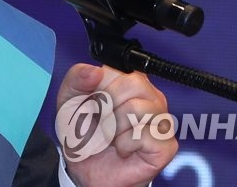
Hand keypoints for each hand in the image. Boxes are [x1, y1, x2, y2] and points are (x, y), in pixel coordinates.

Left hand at [57, 63, 176, 186]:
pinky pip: (143, 135)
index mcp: (130, 81)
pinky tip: (122, 149)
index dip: (100, 86)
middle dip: (107, 106)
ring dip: (114, 127)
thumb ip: (76, 79)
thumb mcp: (69, 101)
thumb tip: (95, 70)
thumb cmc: (83, 132)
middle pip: (132, 84)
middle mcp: (151, 97)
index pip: (120, 67)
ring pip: (137, 109)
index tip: (93, 101)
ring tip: (111, 135)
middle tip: (102, 121)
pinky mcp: (166, 145)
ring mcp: (161, 120)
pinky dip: (124, 145)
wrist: (86, 169)